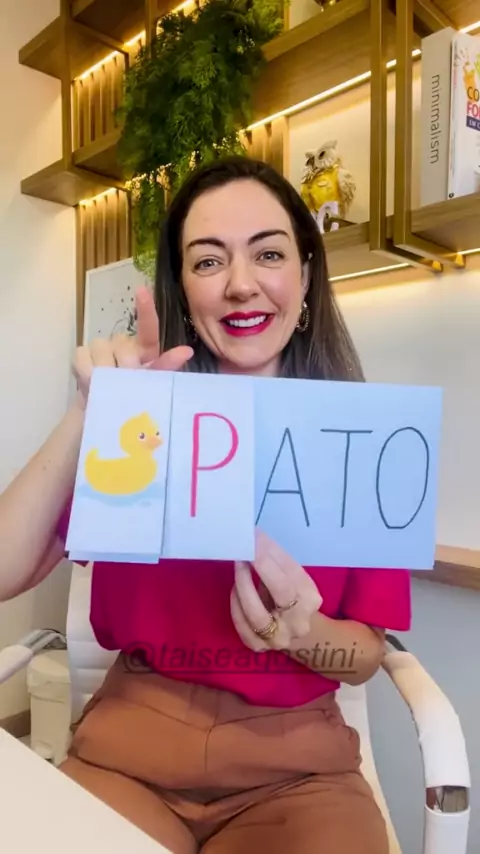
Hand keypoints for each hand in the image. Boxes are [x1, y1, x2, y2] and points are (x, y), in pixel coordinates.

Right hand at [73, 286, 192, 407]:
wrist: (105, 418)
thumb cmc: (134, 403)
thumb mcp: (154, 389)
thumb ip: (166, 368)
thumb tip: (186, 351)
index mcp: (146, 351)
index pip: (148, 327)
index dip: (146, 308)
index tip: (142, 290)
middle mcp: (124, 345)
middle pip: (122, 342)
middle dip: (123, 365)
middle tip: (125, 385)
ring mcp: (102, 348)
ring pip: (100, 347)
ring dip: (103, 371)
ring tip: (107, 389)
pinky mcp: (82, 355)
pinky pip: (82, 356)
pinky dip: (85, 372)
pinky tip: (90, 384)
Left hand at [230, 530, 322, 652]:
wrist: (296, 632)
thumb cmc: (292, 596)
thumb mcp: (293, 579)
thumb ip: (278, 563)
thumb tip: (255, 538)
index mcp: (311, 599)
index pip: (292, 574)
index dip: (272, 554)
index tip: (256, 536)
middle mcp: (299, 622)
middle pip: (281, 593)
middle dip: (261, 566)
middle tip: (245, 548)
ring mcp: (279, 638)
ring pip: (257, 614)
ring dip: (244, 585)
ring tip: (238, 565)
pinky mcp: (259, 647)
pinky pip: (242, 626)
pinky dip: (236, 605)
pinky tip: (235, 590)